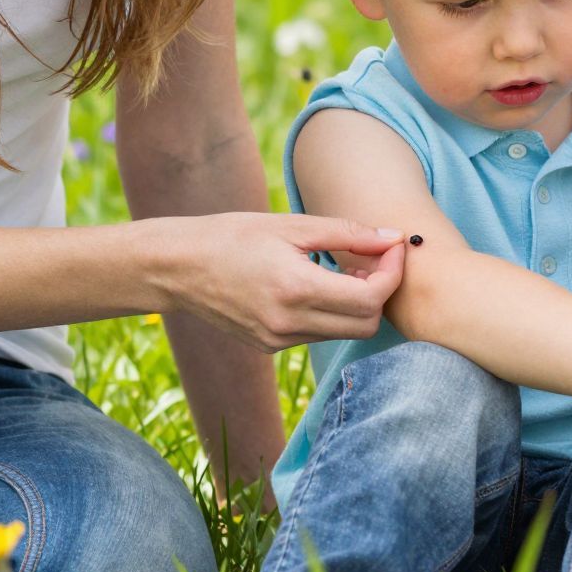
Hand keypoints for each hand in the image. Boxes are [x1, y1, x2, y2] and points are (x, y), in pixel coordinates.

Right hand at [152, 212, 406, 350]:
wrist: (177, 267)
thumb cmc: (233, 235)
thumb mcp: (292, 225)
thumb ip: (347, 233)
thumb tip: (394, 237)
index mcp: (294, 289)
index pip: (370, 299)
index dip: (392, 273)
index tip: (393, 247)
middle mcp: (287, 323)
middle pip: (366, 324)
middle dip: (381, 292)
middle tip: (374, 259)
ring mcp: (277, 340)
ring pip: (344, 332)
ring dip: (357, 304)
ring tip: (345, 269)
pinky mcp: (269, 346)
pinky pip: (318, 334)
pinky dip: (332, 312)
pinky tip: (320, 284)